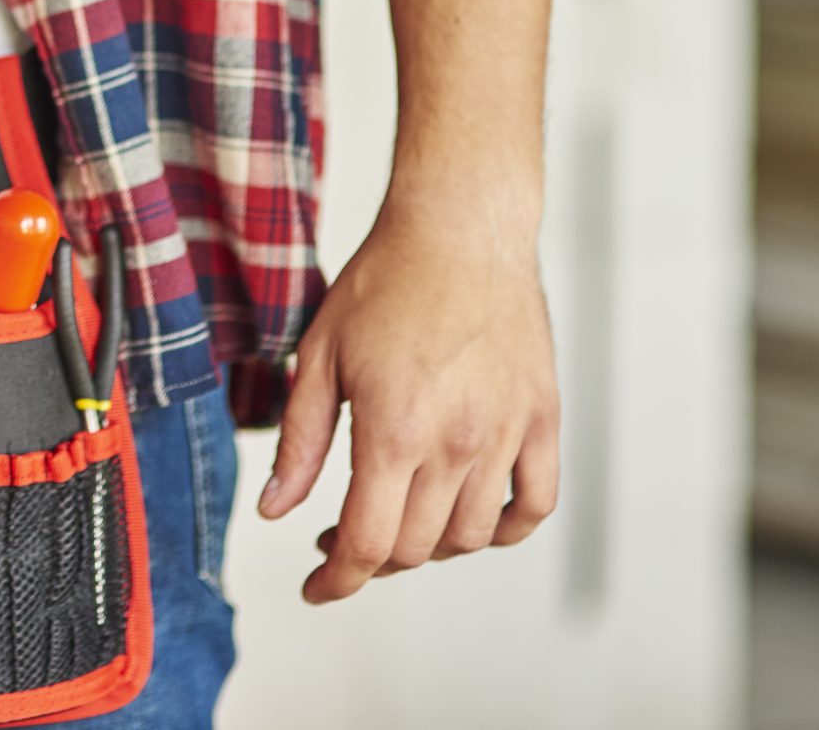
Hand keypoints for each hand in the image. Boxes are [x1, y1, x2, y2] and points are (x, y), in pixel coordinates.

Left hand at [258, 185, 559, 602]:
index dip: (336, 580)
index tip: (316, 589)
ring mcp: (507, 434)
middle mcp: (457, 442)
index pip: (368, 543)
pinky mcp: (542, 419)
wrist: (460, 230)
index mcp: (394, 430)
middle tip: (341, 537)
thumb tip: (276, 511)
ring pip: (471, 535)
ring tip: (396, 519)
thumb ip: (301, 442)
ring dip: (429, 548)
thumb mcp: (319, 357)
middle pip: (417, 548)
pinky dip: (503, 529)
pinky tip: (469, 521)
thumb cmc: (384, 282)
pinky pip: (534, 504)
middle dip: (371, 560)